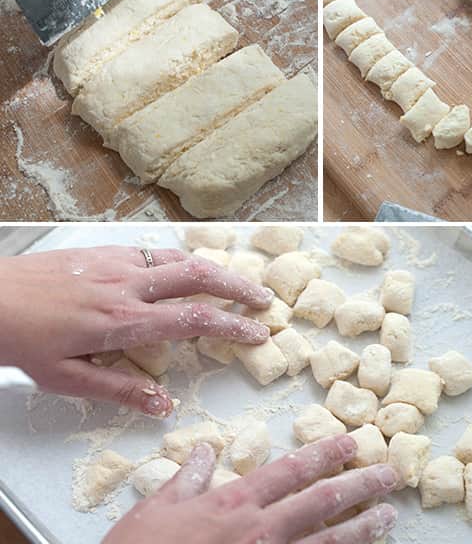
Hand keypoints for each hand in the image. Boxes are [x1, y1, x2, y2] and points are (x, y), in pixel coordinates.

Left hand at [0, 245, 272, 415]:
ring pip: (183, 258)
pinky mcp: (109, 251)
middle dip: (239, 287)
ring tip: (237, 284)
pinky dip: (185, 260)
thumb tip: (164, 403)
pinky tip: (190, 270)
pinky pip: (158, 252)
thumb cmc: (25, 339)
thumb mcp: (67, 378)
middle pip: (201, 277)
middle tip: (264, 299)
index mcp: (123, 321)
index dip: (233, 325)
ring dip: (217, 270)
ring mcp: (120, 262)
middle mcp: (129, 286)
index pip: (194, 319)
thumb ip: (120, 389)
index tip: (258, 332)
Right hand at [104, 435, 398, 543]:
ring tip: (388, 516)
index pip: (291, 470)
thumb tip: (205, 450)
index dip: (324, 453)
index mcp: (234, 503)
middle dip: (358, 485)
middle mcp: (260, 531)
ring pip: (327, 543)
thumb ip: (187, 478)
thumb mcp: (155, 509)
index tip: (352, 441)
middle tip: (390, 474)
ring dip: (361, 528)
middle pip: (320, 502)